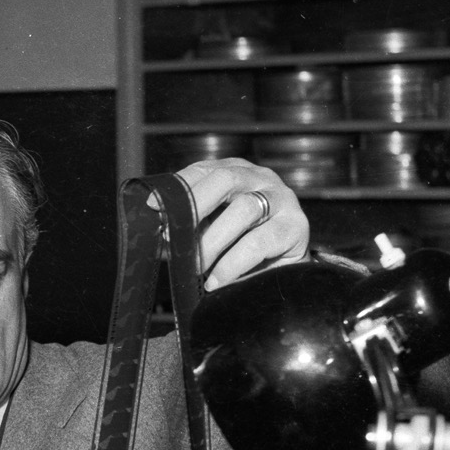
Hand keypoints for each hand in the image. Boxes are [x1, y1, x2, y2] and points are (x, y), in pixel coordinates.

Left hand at [172, 158, 310, 289]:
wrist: (282, 273)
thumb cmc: (240, 249)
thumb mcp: (211, 229)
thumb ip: (191, 223)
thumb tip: (161, 230)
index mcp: (236, 173)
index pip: (204, 170)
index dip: (178, 187)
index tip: (153, 207)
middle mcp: (261, 179)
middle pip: (225, 180)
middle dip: (194, 207)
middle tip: (172, 237)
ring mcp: (282, 200)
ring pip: (243, 210)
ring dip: (212, 241)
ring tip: (196, 266)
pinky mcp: (296, 227)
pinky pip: (259, 242)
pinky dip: (232, 264)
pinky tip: (216, 280)